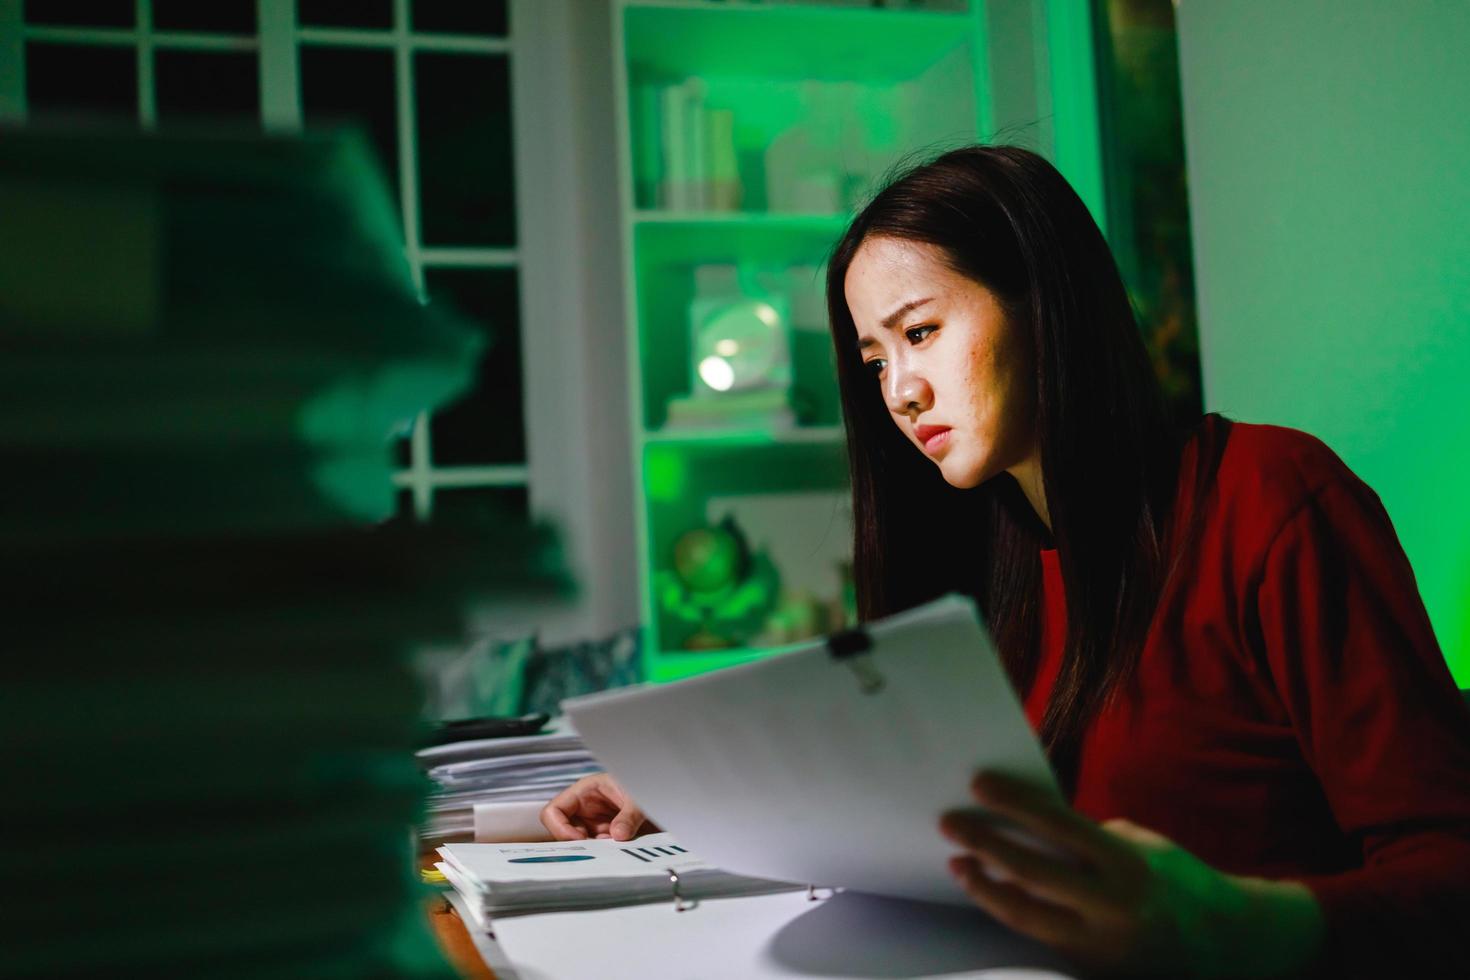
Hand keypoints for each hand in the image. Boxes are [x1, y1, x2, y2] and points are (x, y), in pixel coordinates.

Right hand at [540, 773, 656, 841]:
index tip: (580, 840)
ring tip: (615, 848)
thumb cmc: (644, 783)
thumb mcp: (637, 796)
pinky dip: (606, 855)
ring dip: (594, 851)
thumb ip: (629, 815)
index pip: (553, 811)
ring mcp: (594, 825)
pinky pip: (597, 851)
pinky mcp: (605, 837)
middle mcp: (584, 810)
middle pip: (563, 833)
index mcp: (584, 791)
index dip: (560, 828)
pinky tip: (620, 852)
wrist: (664, 793)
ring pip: (580, 845)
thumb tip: (618, 835)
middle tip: (599, 850)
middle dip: (578, 844)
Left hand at [939, 772, 1322, 977]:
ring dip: (985, 887)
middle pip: (1032, 872)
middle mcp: (1113, 905)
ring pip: (1025, 914)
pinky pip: (1039, 937)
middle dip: (985, 845)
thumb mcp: (1143, 847)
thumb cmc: (1180, 882)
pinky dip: (1011, 912)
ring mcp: (1101, 943)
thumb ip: (1091, 841)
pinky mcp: (1092, 967)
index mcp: (1128, 863)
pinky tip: (990, 894)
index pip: (1059, 825)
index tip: (979, 785)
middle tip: (951, 824)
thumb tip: (1033, 827)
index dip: (1015, 804)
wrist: (1229, 947)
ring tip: (960, 864)